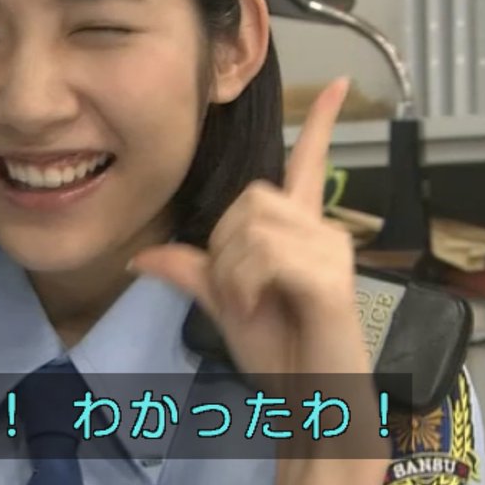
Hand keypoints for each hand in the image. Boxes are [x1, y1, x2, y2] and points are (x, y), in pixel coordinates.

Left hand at [129, 77, 387, 484]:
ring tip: (250, 304)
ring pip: (252, 227)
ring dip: (233, 271)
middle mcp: (321, 231)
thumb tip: (142, 256)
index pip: (310, 163)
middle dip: (225, 247)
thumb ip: (192, 272)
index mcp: (300, 231)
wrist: (311, 400)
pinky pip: (267, 257)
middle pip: (249, 199)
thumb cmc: (281, 351)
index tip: (342, 84)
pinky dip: (246, 284)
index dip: (321, 123)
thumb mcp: (224, 305)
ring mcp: (331, 252)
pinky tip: (259, 306)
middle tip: (238, 293)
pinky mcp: (331, 279)